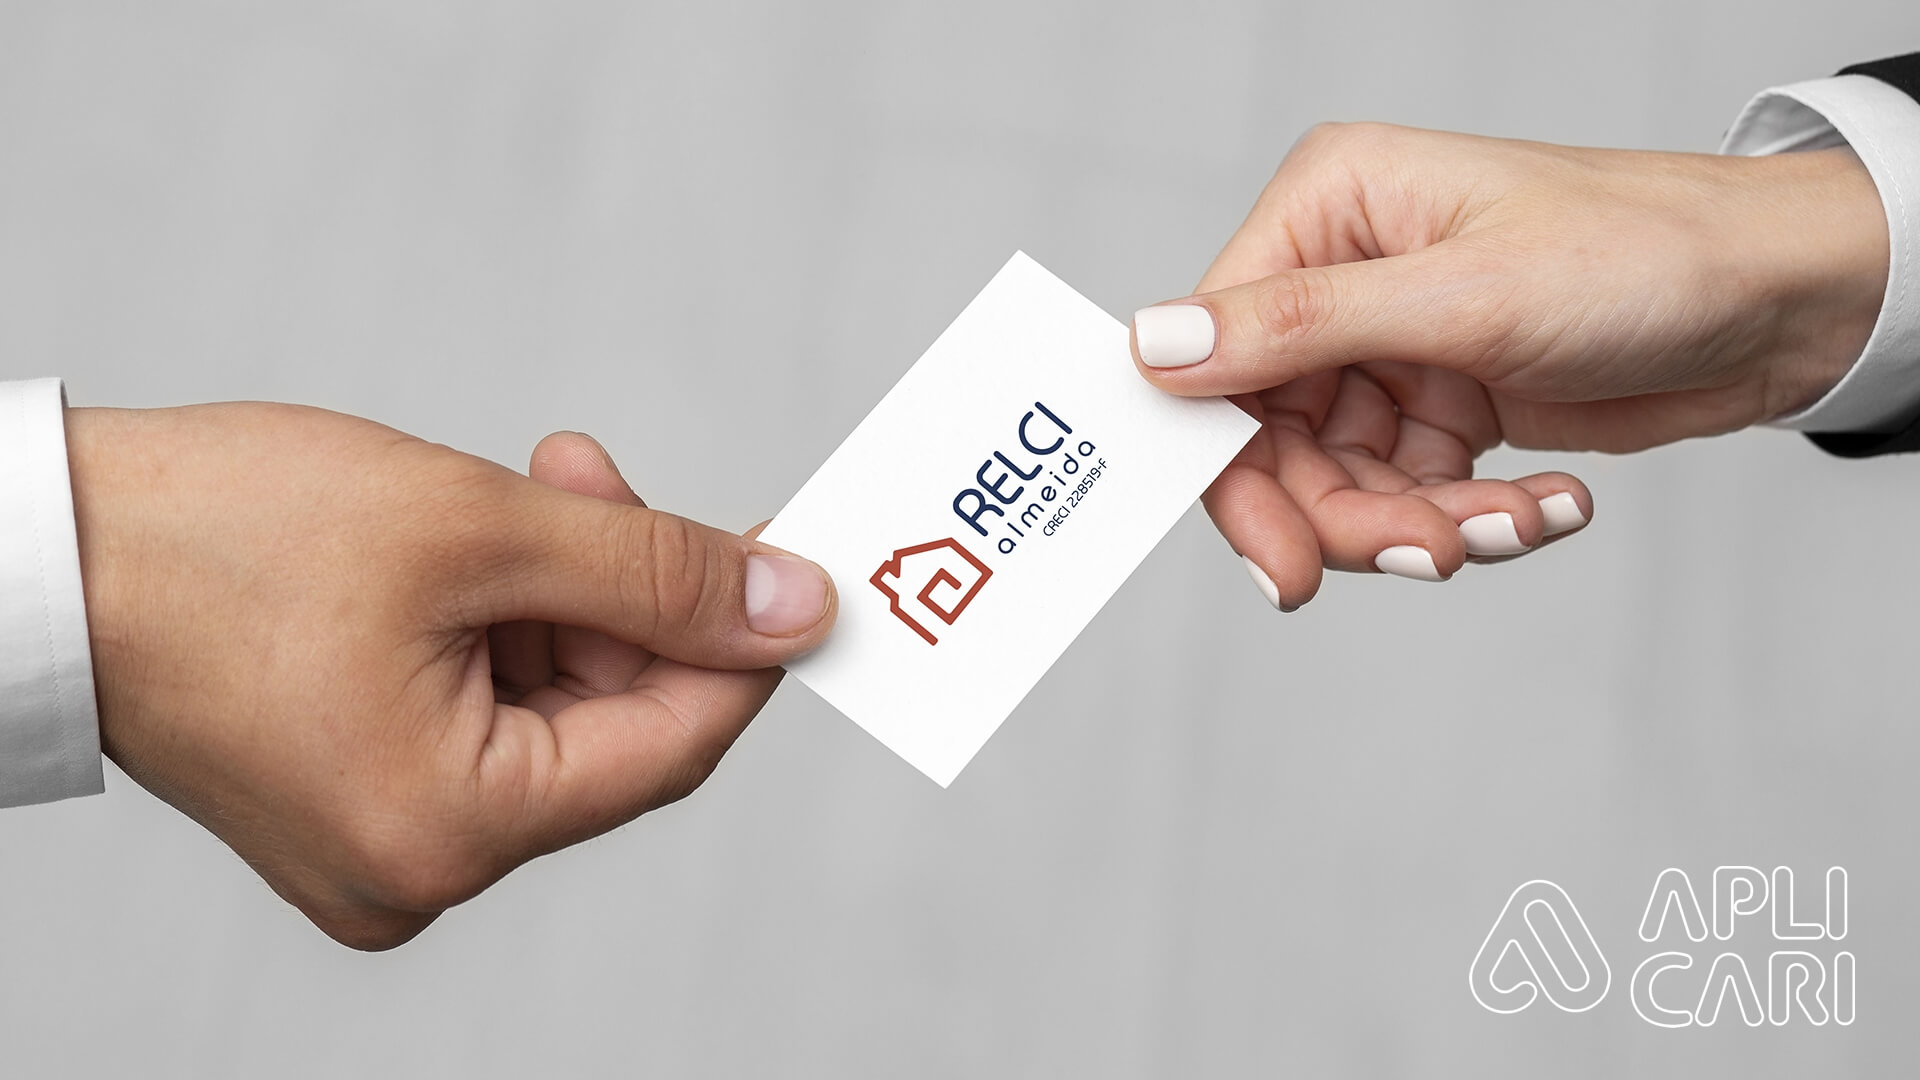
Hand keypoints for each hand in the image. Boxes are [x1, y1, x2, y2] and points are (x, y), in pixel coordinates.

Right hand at [66, 404, 835, 949]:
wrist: (37, 551)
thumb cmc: (219, 537)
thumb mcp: (477, 526)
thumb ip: (657, 571)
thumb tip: (796, 608)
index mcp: (451, 829)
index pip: (672, 743)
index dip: (743, 640)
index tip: (790, 555)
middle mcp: (420, 868)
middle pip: (609, 726)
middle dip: (626, 594)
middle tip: (595, 478)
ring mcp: (380, 843)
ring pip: (548, 711)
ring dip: (561, 596)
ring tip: (519, 489)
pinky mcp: (351, 800)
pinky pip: (481, 718)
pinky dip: (501, 629)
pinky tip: (470, 548)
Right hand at [1130, 123, 1887, 608]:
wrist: (1785, 298)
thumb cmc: (1644, 252)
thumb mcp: (1464, 296)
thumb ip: (1298, 328)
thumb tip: (1152, 347)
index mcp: (1328, 211)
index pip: (1221, 358)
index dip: (1234, 468)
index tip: (1279, 562)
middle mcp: (1345, 276)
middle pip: (1278, 441)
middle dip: (1352, 516)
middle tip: (1428, 555)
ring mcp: (1393, 344)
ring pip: (1345, 482)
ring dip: (1427, 525)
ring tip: (1514, 523)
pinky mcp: (1443, 401)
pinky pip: (1412, 492)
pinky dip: (1473, 518)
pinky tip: (1545, 503)